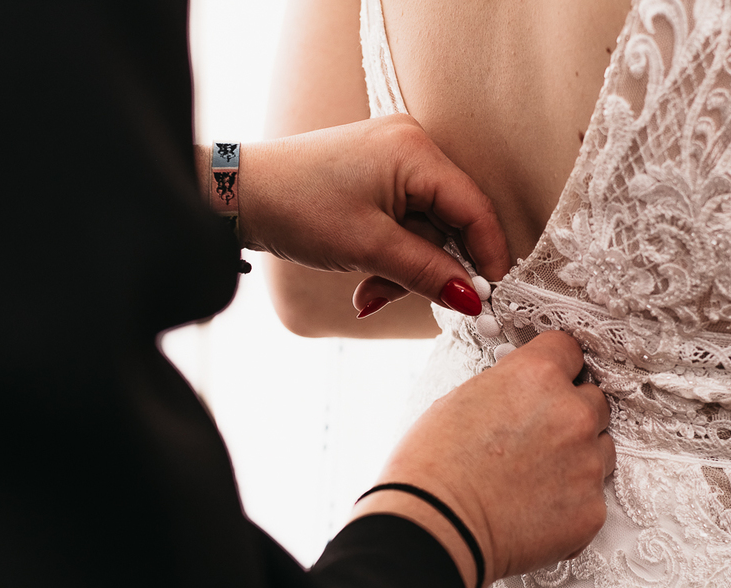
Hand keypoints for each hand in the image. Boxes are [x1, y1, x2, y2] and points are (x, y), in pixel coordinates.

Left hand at [237, 115, 508, 316]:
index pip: (474, 208)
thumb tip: (474, 298)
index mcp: (415, 152)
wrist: (241, 195)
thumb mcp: (368, 248)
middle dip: (427, 268)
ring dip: (403, 267)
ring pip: (426, 228)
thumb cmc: (297, 209)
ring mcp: (394, 159)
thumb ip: (427, 272)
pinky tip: (365, 274)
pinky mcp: (377, 175)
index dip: (487, 256)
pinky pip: (404, 221)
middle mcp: (412, 146)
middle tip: (395, 298)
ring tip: (367, 291)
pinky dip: (390, 253)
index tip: (489, 299)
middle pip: (450, 221)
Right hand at [353, 332, 615, 587]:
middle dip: (571, 414)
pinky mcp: (592, 510)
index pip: (570, 351)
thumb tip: (520, 395)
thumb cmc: (433, 467)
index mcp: (538, 375)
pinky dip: (571, 502)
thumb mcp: (461, 399)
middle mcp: (573, 413)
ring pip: (601, 448)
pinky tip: (536, 509)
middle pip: (594, 400)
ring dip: (578, 457)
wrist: (435, 528)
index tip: (550, 381)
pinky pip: (593, 497)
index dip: (557, 368)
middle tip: (537, 437)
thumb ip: (506, 388)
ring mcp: (588, 463)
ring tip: (535, 477)